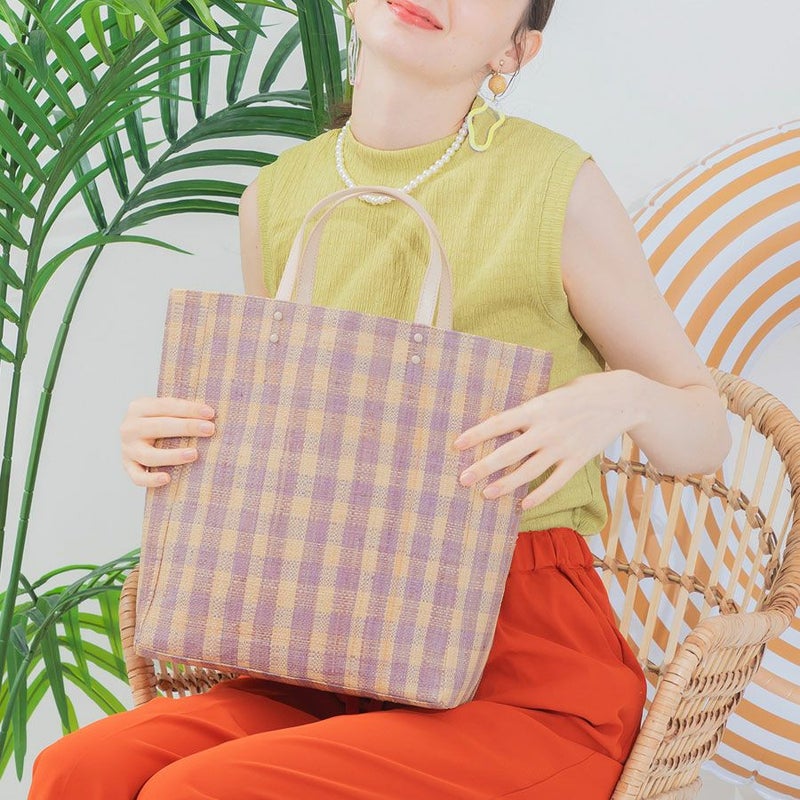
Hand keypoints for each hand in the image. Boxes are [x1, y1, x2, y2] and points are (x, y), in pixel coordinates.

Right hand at [120, 397, 215, 487]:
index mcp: (138, 407)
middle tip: (209, 429)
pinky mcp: (128, 466)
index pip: (165, 406)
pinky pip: (138, 476)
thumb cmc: (161, 420)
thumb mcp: (165, 410)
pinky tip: (167, 478)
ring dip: (172, 455)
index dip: (188, 409)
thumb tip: (210, 414)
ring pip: (149, 455)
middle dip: (186, 427)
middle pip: (158, 427)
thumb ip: (181, 410)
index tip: (210, 413)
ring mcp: (127, 449)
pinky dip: (151, 479)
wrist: (136, 435)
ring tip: (194, 454)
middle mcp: (129, 428)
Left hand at [450, 370, 643, 509]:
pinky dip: (539, 495)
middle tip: (463, 479)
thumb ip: (529, 412)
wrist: (621, 399)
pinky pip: (555, 482)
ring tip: (486, 494)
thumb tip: (501, 426)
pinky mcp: (578, 460)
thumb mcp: (550, 395)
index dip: (478, 434)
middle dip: (484, 467)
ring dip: (506, 485)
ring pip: (529, 471)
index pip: (500, 423)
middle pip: (509, 452)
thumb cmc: (579, 392)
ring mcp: (563, 447)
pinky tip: (523, 504)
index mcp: (537, 409)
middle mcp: (547, 430)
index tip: (457, 444)